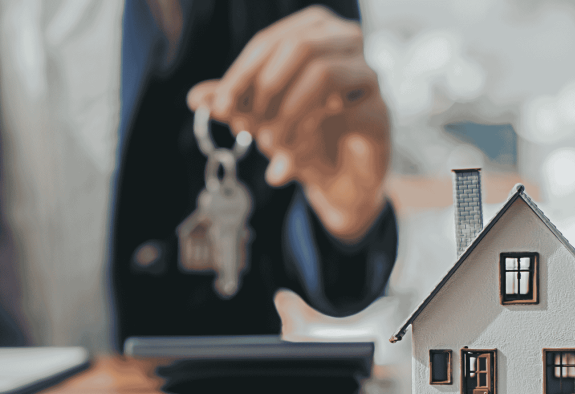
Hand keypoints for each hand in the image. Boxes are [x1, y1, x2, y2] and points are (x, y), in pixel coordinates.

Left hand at [187, 5, 389, 241]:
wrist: (338, 179)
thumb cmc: (301, 134)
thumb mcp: (259, 118)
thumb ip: (233, 104)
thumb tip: (196, 96)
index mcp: (313, 33)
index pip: (270, 41)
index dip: (240, 73)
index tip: (220, 106)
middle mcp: (346, 43)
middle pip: (298, 45)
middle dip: (264, 88)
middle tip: (248, 125)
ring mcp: (367, 76)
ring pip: (322, 72)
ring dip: (286, 113)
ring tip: (270, 143)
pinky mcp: (378, 112)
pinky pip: (345, 112)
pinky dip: (310, 134)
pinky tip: (294, 153)